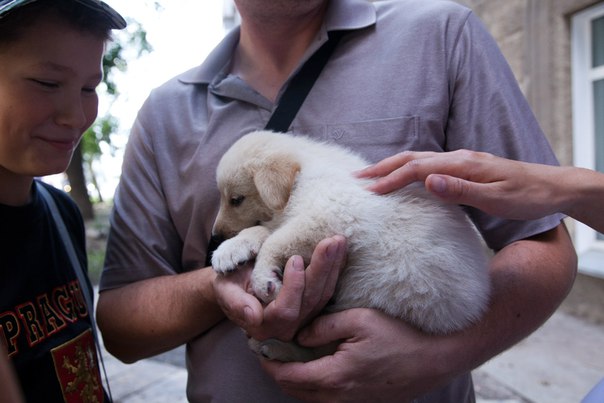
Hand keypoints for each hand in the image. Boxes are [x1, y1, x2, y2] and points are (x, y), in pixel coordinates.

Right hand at [213, 235, 346, 340]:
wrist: (237, 279)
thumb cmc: (229, 281)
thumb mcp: (225, 288)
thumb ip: (236, 303)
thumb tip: (253, 317)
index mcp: (264, 326)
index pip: (285, 310)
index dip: (293, 286)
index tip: (296, 258)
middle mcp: (287, 327)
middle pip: (310, 302)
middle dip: (322, 270)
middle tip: (330, 242)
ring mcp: (303, 318)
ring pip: (323, 296)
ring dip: (333, 266)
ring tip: (338, 240)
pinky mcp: (313, 306)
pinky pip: (328, 289)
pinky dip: (335, 268)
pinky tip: (341, 250)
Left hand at [261, 309, 454, 402]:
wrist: (435, 360)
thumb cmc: (398, 337)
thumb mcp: (358, 319)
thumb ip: (323, 326)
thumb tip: (300, 334)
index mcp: (333, 376)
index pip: (287, 374)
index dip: (269, 360)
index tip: (260, 344)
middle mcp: (337, 397)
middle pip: (293, 389)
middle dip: (278, 370)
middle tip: (271, 349)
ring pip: (308, 395)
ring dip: (295, 378)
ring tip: (290, 355)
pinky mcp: (360, 402)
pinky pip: (325, 397)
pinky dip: (313, 383)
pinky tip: (316, 364)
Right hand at [357, 149, 562, 220]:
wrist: (554, 187)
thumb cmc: (527, 197)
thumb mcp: (496, 198)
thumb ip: (460, 189)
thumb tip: (426, 181)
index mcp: (462, 164)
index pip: (416, 169)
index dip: (390, 179)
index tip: (368, 191)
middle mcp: (458, 158)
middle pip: (411, 158)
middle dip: (382, 167)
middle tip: (356, 177)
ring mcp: (461, 160)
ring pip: (418, 159)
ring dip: (392, 166)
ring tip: (371, 175)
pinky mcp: (465, 167)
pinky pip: (428, 164)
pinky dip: (408, 169)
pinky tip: (403, 177)